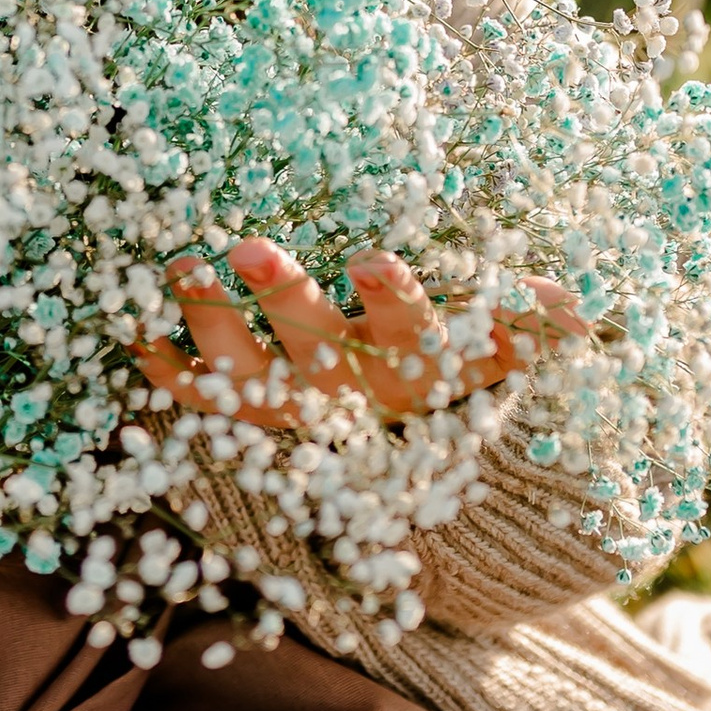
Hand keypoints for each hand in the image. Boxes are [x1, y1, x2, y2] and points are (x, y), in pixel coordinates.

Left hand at [141, 241, 578, 422]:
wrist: (416, 465)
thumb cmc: (456, 369)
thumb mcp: (499, 349)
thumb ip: (528, 322)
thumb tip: (578, 310)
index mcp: (415, 369)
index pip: (413, 334)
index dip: (392, 300)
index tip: (370, 261)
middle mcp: (351, 394)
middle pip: (315, 346)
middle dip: (282, 295)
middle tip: (247, 246)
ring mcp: (294, 408)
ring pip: (247, 375)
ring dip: (209, 320)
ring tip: (177, 264)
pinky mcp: (248, 415)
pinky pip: (201, 403)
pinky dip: (166, 372)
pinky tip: (133, 334)